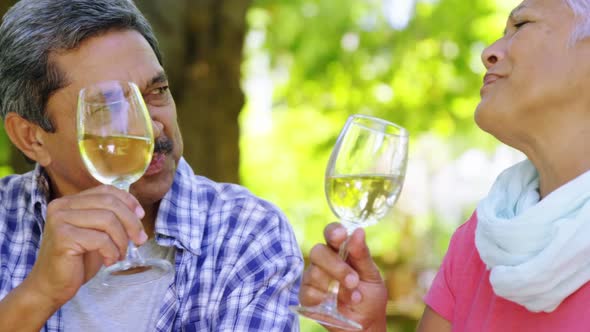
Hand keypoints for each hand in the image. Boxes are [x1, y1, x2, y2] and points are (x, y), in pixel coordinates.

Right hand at [25, 185, 147, 306]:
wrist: (52, 286)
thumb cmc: (77, 260)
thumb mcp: (97, 233)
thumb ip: (110, 218)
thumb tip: (138, 212)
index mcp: (70, 201)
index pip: (106, 190)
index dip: (128, 201)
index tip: (141, 216)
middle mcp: (62, 206)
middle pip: (110, 203)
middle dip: (131, 222)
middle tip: (140, 240)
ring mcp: (60, 220)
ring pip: (108, 220)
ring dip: (122, 240)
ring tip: (121, 255)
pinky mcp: (63, 237)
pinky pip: (101, 239)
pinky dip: (112, 251)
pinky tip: (110, 261)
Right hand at [299, 223, 387, 331]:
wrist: (365, 326)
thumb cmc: (370, 298)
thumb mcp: (372, 275)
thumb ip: (362, 254)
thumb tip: (358, 231)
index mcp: (341, 251)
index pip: (331, 233)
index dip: (333, 231)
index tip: (341, 235)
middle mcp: (324, 261)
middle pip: (318, 251)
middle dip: (337, 266)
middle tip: (353, 281)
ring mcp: (313, 278)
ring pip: (314, 272)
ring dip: (336, 287)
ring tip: (353, 298)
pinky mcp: (306, 296)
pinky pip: (308, 291)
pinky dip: (324, 299)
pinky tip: (335, 304)